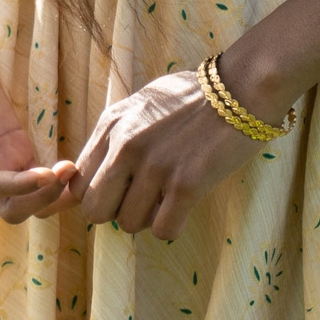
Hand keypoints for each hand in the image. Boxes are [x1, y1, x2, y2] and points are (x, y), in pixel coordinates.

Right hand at [0, 30, 79, 222]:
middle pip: (9, 207)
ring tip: (76, 172)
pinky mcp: (13, 148)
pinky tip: (76, 167)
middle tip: (66, 173)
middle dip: (39, 198)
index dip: (16, 186)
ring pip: (27, 200)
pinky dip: (57, 182)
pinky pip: (38, 179)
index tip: (46, 174)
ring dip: (52, 196)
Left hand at [71, 67, 261, 240]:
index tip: (119, 192)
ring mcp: (154, 165)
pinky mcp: (186, 184)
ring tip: (167, 199)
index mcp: (111, 124)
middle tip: (141, 201)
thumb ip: (116, 133)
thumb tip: (95, 169)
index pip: (78, 183)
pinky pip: (163, 230)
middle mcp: (125, 145)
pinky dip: (173, 226)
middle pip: (94, 210)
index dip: (98, 194)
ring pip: (127, 224)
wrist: (241, 89)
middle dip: (116, 212)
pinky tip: (184, 208)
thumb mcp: (141, 105)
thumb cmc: (194, 97)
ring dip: (147, 219)